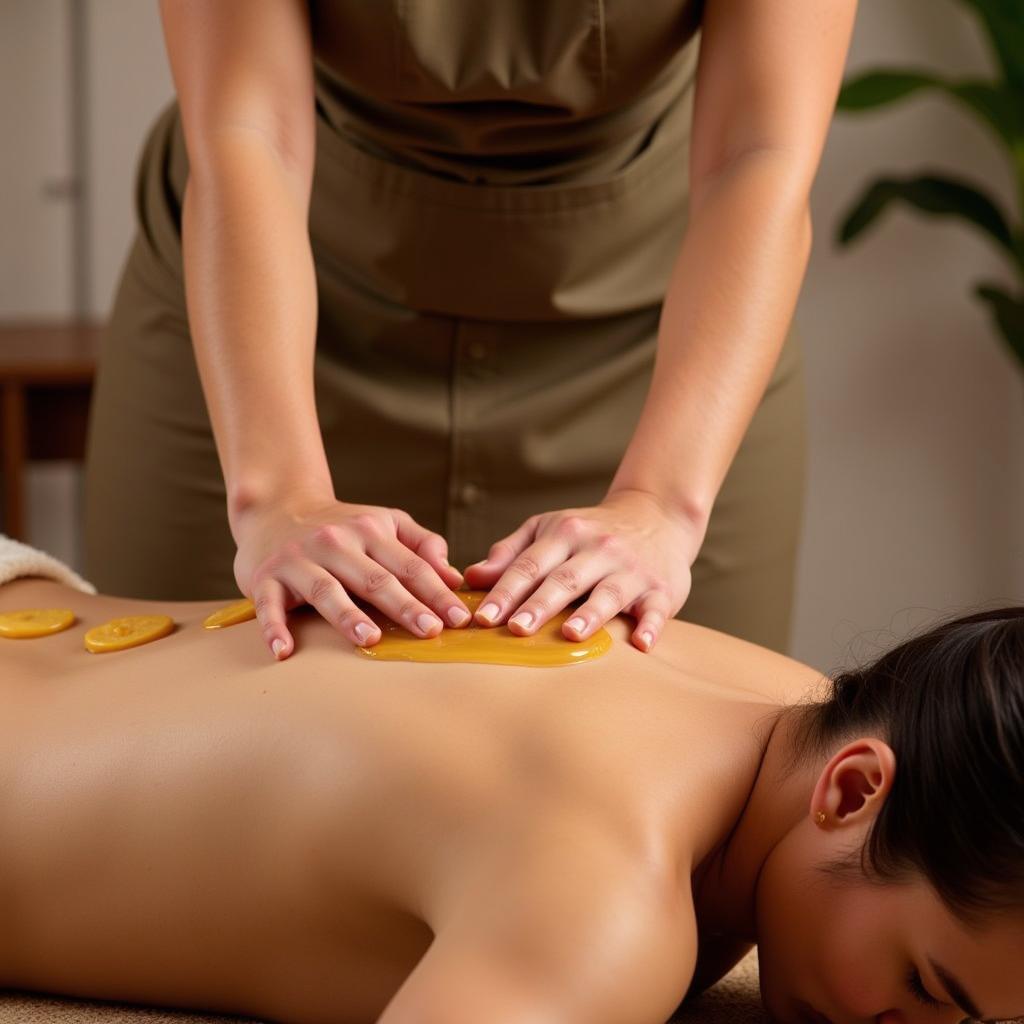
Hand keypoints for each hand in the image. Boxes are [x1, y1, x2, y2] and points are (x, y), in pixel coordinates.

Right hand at [232, 496, 469, 659]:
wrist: (276, 508)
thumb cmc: (342, 526)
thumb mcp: (385, 523)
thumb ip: (422, 545)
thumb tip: (454, 577)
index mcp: (370, 531)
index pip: (410, 566)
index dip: (437, 592)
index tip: (460, 619)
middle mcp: (336, 543)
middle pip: (375, 579)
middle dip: (405, 605)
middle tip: (430, 631)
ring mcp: (299, 559)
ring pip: (327, 590)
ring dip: (348, 615)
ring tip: (371, 638)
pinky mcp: (266, 577)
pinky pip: (269, 605)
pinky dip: (274, 628)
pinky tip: (284, 652)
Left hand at [461, 490, 702, 652]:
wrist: (657, 515)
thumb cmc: (591, 530)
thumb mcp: (549, 529)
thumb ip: (512, 552)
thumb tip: (472, 576)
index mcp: (566, 533)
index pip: (530, 565)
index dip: (505, 591)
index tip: (482, 618)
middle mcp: (599, 548)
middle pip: (564, 579)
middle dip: (539, 604)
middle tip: (515, 629)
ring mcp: (631, 569)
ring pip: (608, 592)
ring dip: (590, 613)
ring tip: (571, 634)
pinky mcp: (661, 588)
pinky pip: (656, 608)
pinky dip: (651, 625)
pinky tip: (641, 644)